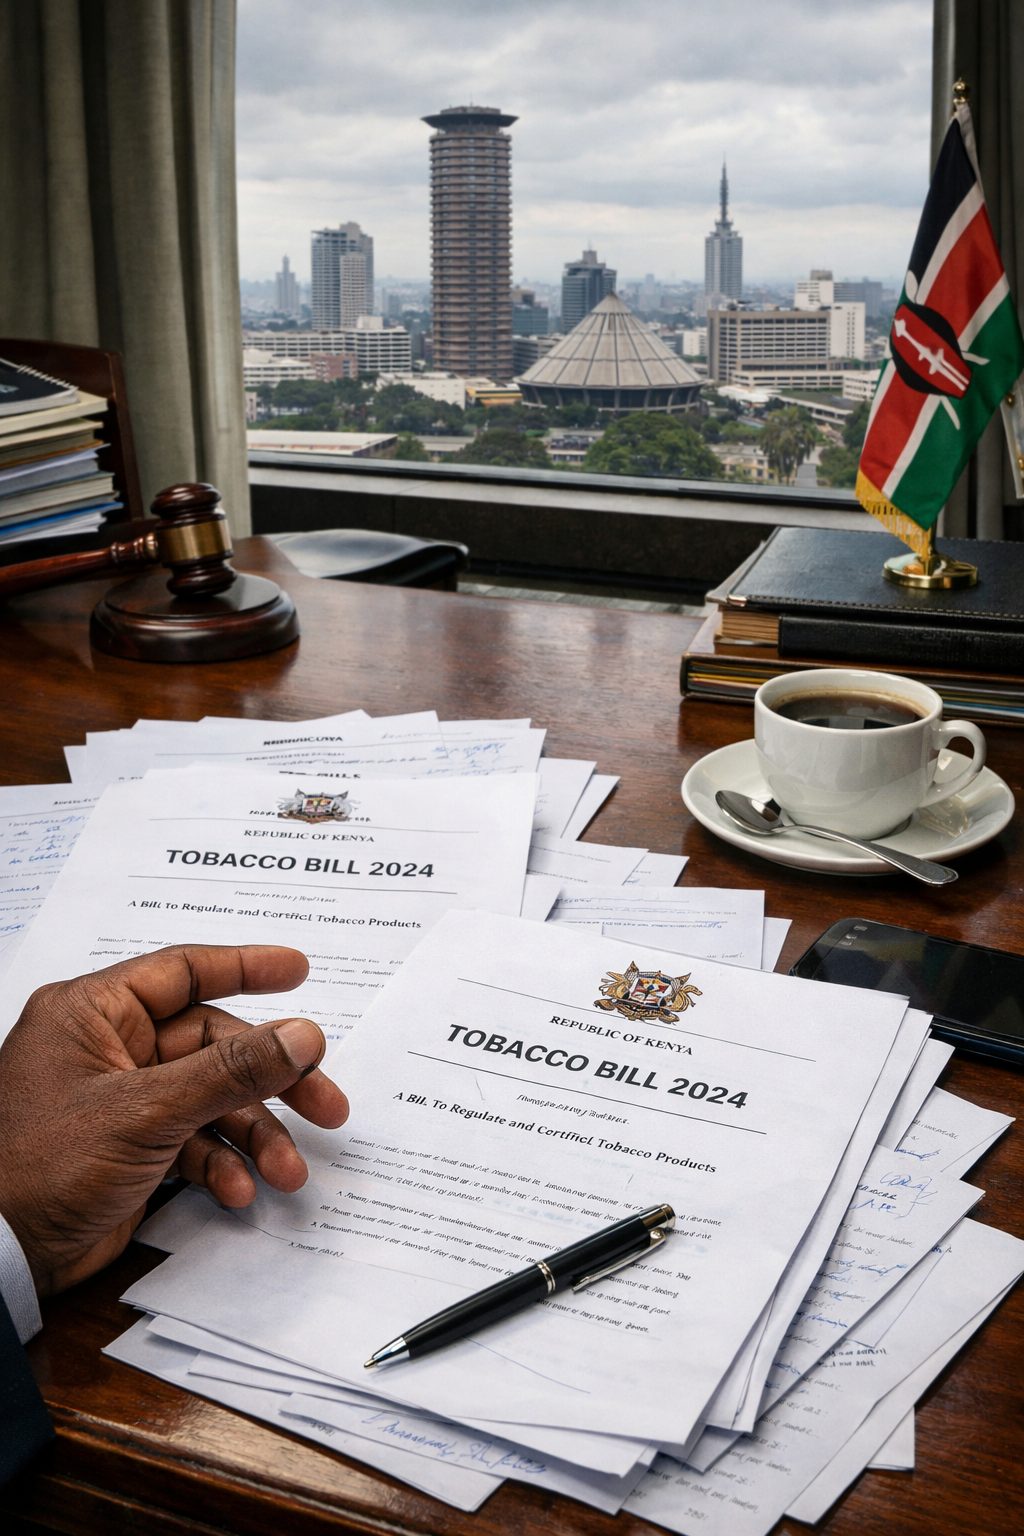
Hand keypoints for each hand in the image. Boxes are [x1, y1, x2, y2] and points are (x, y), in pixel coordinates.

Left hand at [0, 944, 348, 1296]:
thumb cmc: (41, 1166)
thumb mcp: (148, 1110)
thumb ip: (232, 1069)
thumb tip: (302, 1035)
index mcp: (96, 1014)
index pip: (184, 971)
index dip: (247, 967)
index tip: (300, 971)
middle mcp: (112, 1048)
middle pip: (216, 1044)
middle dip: (272, 1081)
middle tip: (326, 1105)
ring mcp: (124, 1100)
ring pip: (213, 1099)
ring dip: (254, 1135)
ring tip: (287, 1171)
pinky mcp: (132, 1148)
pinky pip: (195, 1141)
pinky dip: (222, 1164)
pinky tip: (238, 1191)